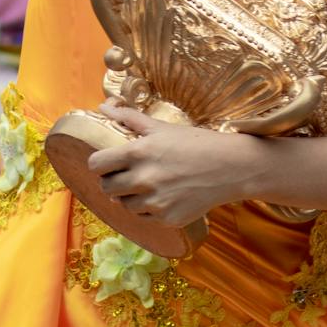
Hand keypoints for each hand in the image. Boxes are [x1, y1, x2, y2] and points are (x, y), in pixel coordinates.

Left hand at [85, 104, 258, 226]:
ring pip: (124, 204)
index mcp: (138, 153)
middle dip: (113, 181)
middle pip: (106, 187)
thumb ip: (129, 118)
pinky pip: (143, 217)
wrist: (230, 167)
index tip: (108, 162)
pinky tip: (162, 196)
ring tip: (148, 185)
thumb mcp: (161, 127)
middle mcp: (143, 180)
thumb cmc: (195, 143)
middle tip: (127, 175)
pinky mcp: (167, 219)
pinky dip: (148, 209)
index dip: (100, 163)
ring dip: (130, 196)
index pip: (96, 164)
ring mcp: (155, 203)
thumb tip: (103, 107)